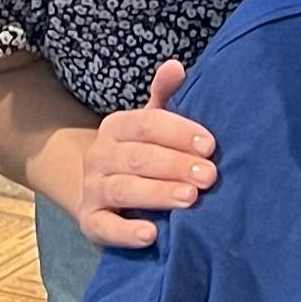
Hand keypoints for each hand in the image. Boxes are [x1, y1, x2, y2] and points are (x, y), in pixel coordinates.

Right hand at [74, 61, 216, 248]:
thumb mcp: (152, 125)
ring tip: (189, 199)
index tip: (210, 145)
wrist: (100, 195)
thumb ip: (165, 96)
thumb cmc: (141, 156)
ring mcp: (93, 189)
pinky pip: (105, 227)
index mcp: (116, 127)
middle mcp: (99, 156)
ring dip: (157, 193)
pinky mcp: (90, 222)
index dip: (179, 133)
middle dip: (176, 165)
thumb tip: (176, 66)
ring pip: (123, 189)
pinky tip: (151, 235)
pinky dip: (126, 232)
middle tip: (209, 176)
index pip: (147, 124)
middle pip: (138, 157)